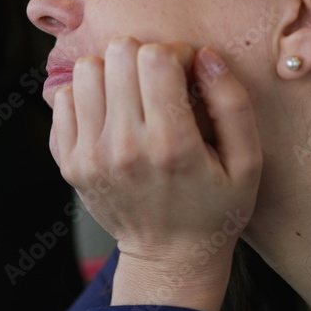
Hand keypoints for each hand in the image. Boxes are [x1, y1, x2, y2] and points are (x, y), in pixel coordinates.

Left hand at [50, 37, 262, 310]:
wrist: (169, 259)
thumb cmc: (215, 208)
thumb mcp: (247, 162)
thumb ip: (232, 104)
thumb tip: (206, 56)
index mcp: (171, 144)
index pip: (155, 57)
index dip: (176, 52)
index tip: (186, 71)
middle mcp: (124, 147)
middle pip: (118, 54)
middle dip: (144, 56)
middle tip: (159, 81)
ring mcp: (89, 156)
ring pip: (86, 70)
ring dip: (112, 72)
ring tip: (132, 96)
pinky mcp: (68, 162)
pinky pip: (63, 99)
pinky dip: (86, 96)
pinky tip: (110, 114)